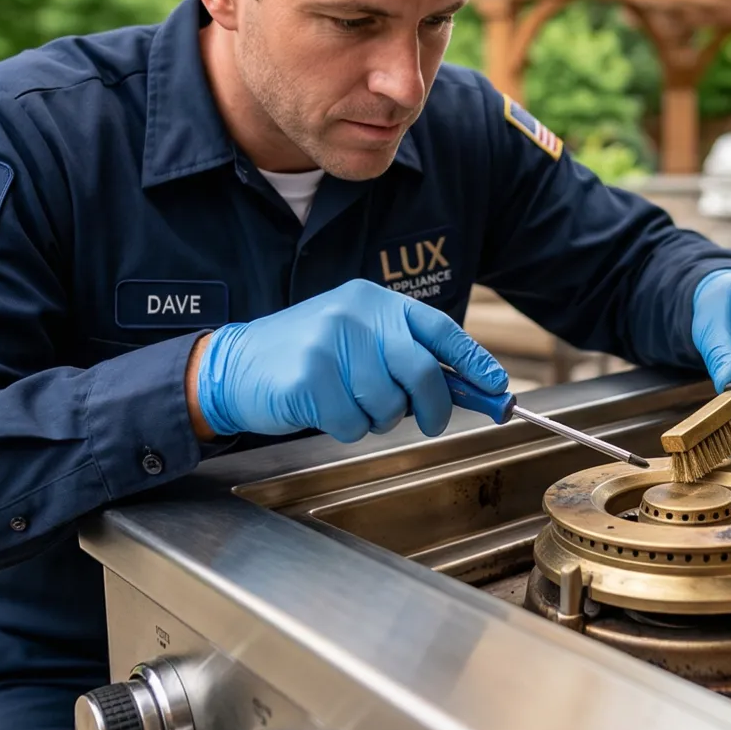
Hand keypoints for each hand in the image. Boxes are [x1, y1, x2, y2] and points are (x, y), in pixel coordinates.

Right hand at [193, 279, 507, 442]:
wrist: (233, 366)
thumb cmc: (305, 357)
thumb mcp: (357, 340)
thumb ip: (405, 355)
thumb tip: (469, 387)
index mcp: (373, 301)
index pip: (438, 329)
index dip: (473, 361)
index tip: (496, 386)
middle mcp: (356, 315)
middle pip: (422, 372)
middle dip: (433, 407)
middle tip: (429, 422)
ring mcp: (331, 343)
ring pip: (388, 406)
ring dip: (376, 419)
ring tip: (349, 403)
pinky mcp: (309, 377)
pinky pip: (353, 423)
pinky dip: (344, 428)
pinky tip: (322, 410)